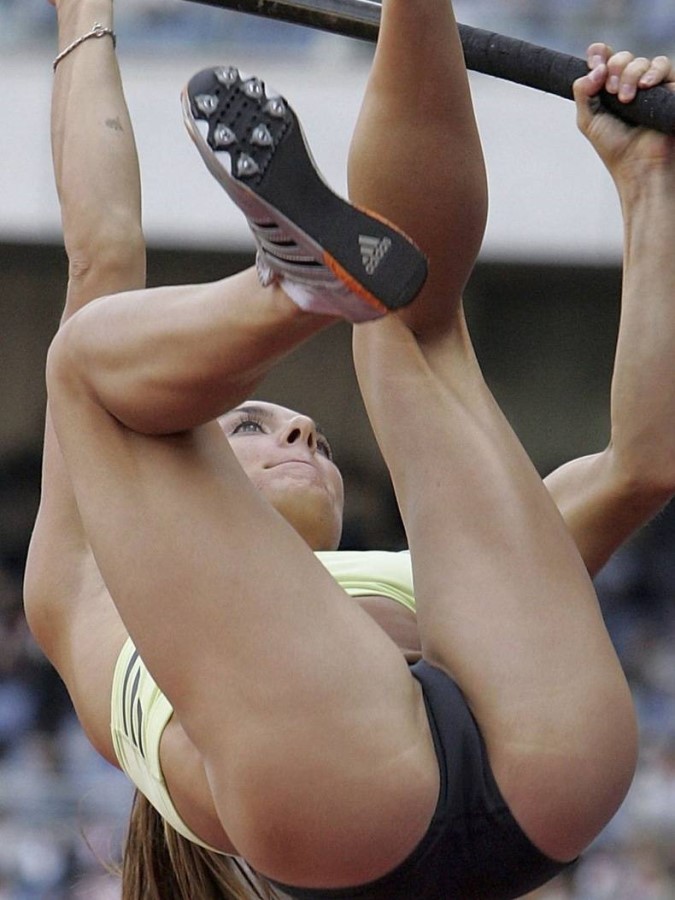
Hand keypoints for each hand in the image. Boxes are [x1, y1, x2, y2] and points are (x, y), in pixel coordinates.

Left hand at [573, 43, 674, 184]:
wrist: (639, 166)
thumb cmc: (614, 148)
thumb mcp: (588, 120)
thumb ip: (583, 91)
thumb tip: (595, 66)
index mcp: (609, 90)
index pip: (604, 59)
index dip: (599, 54)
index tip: (595, 59)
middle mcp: (630, 85)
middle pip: (622, 57)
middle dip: (614, 68)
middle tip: (611, 92)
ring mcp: (651, 87)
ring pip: (642, 61)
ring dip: (630, 74)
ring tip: (626, 98)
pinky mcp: (669, 90)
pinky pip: (664, 66)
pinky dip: (653, 72)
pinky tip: (645, 86)